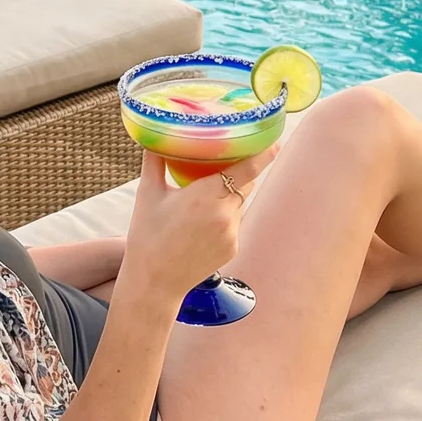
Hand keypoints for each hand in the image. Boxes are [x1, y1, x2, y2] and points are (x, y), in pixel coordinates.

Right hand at [119, 147, 277, 309]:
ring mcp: (231, 233)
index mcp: (204, 196)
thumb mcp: (148, 194)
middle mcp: (224, 214)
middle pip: (245, 183)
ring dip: (228, 196)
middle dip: (239, 173)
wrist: (154, 281)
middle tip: (226, 163)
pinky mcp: (233, 248)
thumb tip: (154, 139)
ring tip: (201, 203)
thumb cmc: (148, 236)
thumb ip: (155, 163)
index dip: (263, 155)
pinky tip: (200, 227)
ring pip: (239, 203)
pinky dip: (224, 218)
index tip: (274, 143)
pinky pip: (235, 223)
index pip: (246, 170)